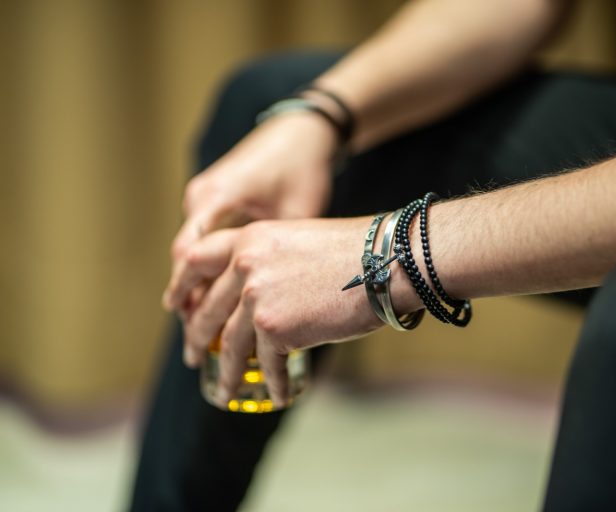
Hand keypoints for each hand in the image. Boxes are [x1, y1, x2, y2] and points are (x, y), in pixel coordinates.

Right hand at [163, 112, 337, 311]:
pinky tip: (221, 298)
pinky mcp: (215, 197)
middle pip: (186, 257)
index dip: (190, 295)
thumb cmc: (303, 167)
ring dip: (199, 286)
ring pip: (193, 250)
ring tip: (206, 330)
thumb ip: (278, 254)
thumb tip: (276, 304)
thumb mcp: (296, 214)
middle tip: (198, 343)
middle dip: (190, 300)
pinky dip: (209, 268)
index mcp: (217, 196)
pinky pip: (204, 239)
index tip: (195, 329)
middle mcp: (202, 196)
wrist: (302, 130)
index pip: (190, 255)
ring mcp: (205, 195)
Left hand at [163, 216, 416, 407]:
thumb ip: (267, 261)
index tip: (174, 306)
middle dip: (196, 337)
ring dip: (228, 371)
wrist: (383, 262)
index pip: (196, 260)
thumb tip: (255, 293)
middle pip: (207, 309)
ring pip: (230, 344)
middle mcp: (245, 266)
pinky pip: (267, 362)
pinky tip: (276, 393)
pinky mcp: (277, 328)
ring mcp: (257, 298)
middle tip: (193, 354)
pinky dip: (272, 381)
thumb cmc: (352, 251)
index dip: (181, 286)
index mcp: (248, 239)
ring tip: (224, 388)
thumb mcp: (296, 239)